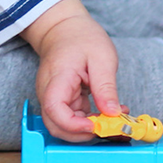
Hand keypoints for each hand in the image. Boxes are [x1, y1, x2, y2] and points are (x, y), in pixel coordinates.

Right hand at [20, 0, 122, 141]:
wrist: (64, 28)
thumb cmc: (81, 37)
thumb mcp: (102, 57)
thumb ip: (106, 87)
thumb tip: (113, 113)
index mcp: (57, 79)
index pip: (55, 109)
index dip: (74, 125)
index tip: (95, 126)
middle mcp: (49, 92)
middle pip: (56, 126)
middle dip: (82, 134)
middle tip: (109, 128)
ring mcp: (53, 97)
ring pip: (65, 126)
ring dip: (88, 129)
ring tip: (113, 120)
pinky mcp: (62, 100)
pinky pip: (72, 118)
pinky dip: (90, 121)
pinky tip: (108, 113)